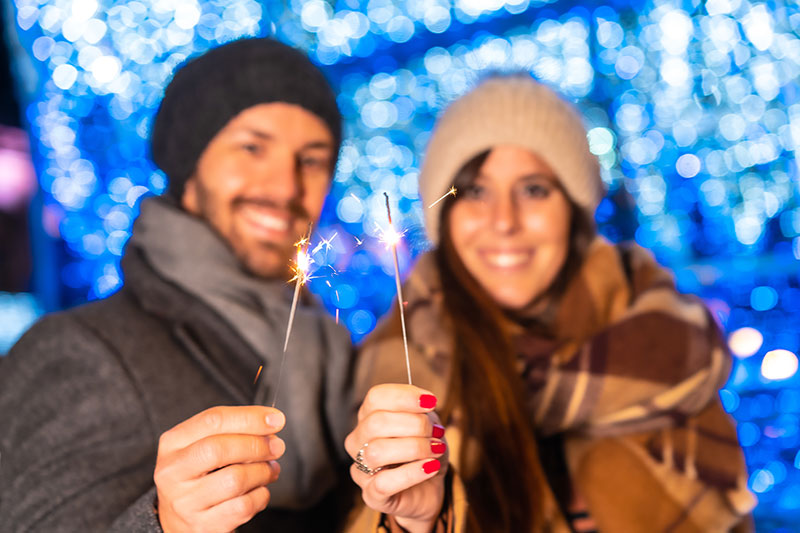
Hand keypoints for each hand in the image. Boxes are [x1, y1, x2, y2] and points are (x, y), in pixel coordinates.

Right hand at [153, 406, 285, 532]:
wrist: (178, 520)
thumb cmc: (199, 474)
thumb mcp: (203, 444)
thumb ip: (233, 430)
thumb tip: (271, 422)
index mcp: (173, 443)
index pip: (213, 420)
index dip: (250, 417)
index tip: (276, 419)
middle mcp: (172, 472)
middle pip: (220, 449)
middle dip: (257, 445)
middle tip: (277, 446)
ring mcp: (185, 502)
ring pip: (235, 480)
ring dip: (263, 471)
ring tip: (270, 469)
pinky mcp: (202, 526)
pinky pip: (243, 506)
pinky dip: (261, 495)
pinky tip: (259, 490)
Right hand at [345, 384, 447, 532]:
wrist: (429, 489)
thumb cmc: (424, 453)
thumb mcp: (428, 427)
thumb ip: (423, 413)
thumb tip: (425, 403)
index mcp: (368, 418)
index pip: (376, 397)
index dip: (405, 396)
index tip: (431, 401)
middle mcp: (358, 441)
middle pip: (376, 422)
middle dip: (415, 424)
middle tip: (437, 432)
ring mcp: (361, 469)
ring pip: (377, 451)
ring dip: (415, 448)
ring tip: (437, 450)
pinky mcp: (371, 495)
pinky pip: (384, 482)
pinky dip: (413, 472)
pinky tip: (431, 467)